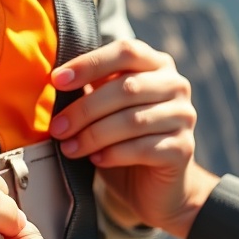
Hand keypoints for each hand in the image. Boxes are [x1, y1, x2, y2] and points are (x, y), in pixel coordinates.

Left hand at [50, 39, 206, 238]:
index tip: (57, 80)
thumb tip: (54, 79)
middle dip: (85, 109)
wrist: (152, 187)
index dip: (90, 64)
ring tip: (69, 148)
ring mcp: (183, 116)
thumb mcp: (104, 109)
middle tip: (57, 127)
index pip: (125, 52)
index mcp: (156, 64)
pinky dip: (114, 154)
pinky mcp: (183, 148)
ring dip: (94, 135)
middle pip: (127, 88)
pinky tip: (96, 159)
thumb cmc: (122, 140)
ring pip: (133, 120)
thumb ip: (90, 89)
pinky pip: (144, 148)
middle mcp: (175, 85)